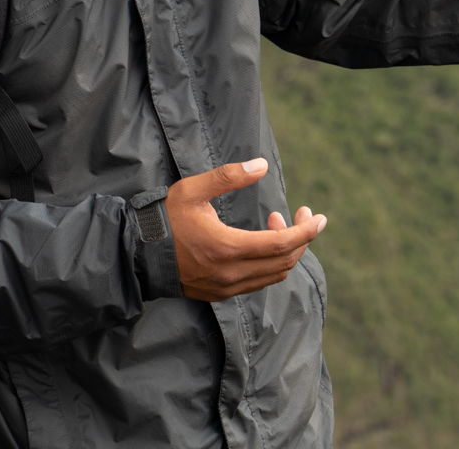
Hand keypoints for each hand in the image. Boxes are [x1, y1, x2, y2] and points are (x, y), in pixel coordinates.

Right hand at [167, 158, 327, 301]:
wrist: (138, 254)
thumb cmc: (165, 218)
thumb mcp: (193, 189)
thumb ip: (229, 176)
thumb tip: (262, 165)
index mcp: (228, 247)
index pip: (282, 244)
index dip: (306, 231)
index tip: (320, 218)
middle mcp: (232, 274)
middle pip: (284, 262)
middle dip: (301, 238)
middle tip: (303, 215)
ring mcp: (227, 287)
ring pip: (274, 275)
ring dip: (285, 250)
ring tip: (276, 222)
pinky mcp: (221, 293)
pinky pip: (259, 282)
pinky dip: (271, 263)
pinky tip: (262, 242)